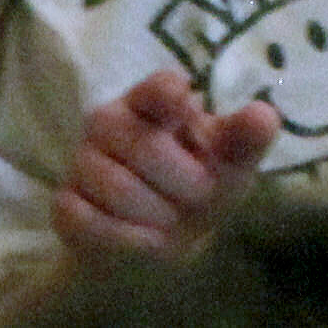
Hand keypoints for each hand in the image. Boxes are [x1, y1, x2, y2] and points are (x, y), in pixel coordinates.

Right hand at [50, 73, 272, 260]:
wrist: (160, 240)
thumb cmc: (199, 184)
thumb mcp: (231, 164)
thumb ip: (246, 140)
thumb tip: (263, 115)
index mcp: (155, 101)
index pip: (156, 86)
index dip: (166, 92)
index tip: (184, 103)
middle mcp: (110, 121)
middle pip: (145, 147)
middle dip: (184, 182)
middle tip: (199, 193)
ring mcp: (81, 161)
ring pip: (118, 187)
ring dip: (158, 214)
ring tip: (170, 217)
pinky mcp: (63, 202)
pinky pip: (90, 221)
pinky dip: (126, 238)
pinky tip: (143, 237)